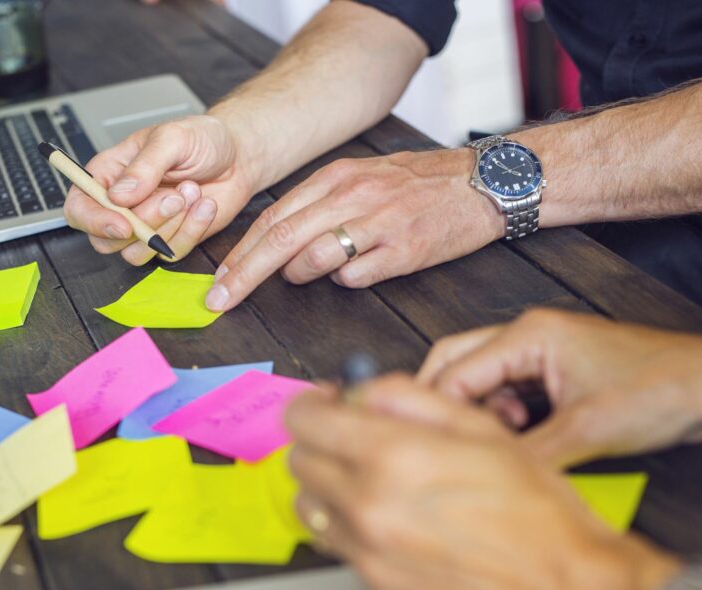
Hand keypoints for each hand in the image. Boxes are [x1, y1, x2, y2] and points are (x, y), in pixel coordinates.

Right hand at [64, 115, 255, 263]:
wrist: (238, 155)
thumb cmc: (202, 139)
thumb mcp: (172, 139)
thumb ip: (144, 167)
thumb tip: (118, 196)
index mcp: (109, 175)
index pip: (80, 208)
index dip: (94, 221)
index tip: (122, 223)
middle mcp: (122, 205)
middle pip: (106, 239)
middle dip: (143, 224)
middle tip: (174, 196)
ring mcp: (145, 226)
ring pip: (137, 252)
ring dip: (169, 228)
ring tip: (191, 192)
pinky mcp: (170, 240)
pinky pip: (171, 252)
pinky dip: (191, 231)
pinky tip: (203, 204)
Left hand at [204, 149, 503, 311]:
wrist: (481, 182)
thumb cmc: (420, 184)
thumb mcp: (363, 177)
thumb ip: (320, 203)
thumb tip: (279, 239)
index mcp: (336, 177)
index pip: (273, 217)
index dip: (240, 252)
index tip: (220, 279)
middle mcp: (353, 196)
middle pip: (281, 239)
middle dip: (244, 274)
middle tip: (220, 299)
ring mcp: (379, 223)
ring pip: (314, 258)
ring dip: (299, 275)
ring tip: (305, 275)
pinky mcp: (404, 250)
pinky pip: (356, 276)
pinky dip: (346, 280)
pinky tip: (358, 270)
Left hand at [285, 375, 679, 589]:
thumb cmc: (540, 515)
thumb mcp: (483, 429)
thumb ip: (411, 397)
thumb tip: (365, 388)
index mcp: (393, 458)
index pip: (305, 420)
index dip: (314, 403)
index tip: (327, 403)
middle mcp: (371, 509)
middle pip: (299, 463)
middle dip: (322, 442)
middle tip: (354, 438)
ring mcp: (370, 556)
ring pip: (312, 509)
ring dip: (332, 487)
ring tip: (375, 482)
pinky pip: (343, 550)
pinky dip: (357, 530)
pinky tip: (398, 523)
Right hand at [418, 309, 701, 466]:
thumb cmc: (662, 390)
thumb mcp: (585, 431)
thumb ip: (524, 453)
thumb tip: (479, 477)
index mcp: (529, 334)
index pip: (455, 370)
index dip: (437, 411)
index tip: (425, 445)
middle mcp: (528, 335)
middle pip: (455, 362)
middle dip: (444, 402)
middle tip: (438, 441)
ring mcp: (541, 351)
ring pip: (480, 378)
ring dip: (478, 410)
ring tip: (501, 441)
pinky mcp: (554, 370)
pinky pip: (508, 389)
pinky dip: (503, 414)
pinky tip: (521, 436)